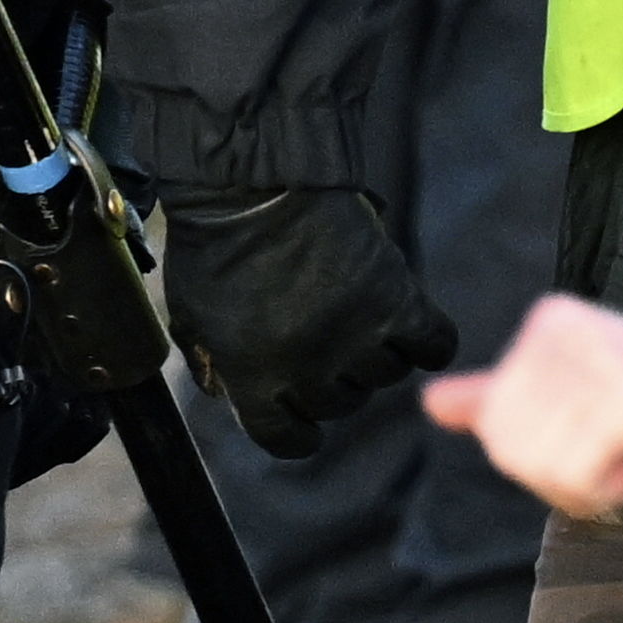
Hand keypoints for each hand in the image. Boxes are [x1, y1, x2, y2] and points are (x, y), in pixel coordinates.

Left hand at [159, 181, 459, 456]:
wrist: (250, 184)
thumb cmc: (212, 245)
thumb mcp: (188, 312)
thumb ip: (209, 361)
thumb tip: (225, 393)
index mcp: (254, 377)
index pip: (285, 439)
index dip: (294, 429)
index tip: (299, 413)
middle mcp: (309, 368)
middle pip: (340, 403)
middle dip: (330, 379)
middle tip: (321, 338)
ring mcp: (356, 336)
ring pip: (385, 376)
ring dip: (373, 353)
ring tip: (355, 315)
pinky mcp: (396, 301)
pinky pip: (434, 345)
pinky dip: (428, 340)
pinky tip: (409, 325)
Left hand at [426, 291, 622, 515]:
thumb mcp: (574, 390)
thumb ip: (503, 396)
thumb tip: (431, 404)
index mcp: (547, 323)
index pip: (493, 418)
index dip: (530, 455)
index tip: (584, 445)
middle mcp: (564, 331)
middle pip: (504, 443)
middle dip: (549, 477)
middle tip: (601, 468)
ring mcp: (597, 361)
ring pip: (534, 462)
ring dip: (577, 489)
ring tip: (619, 467)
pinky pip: (572, 473)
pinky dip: (598, 493)